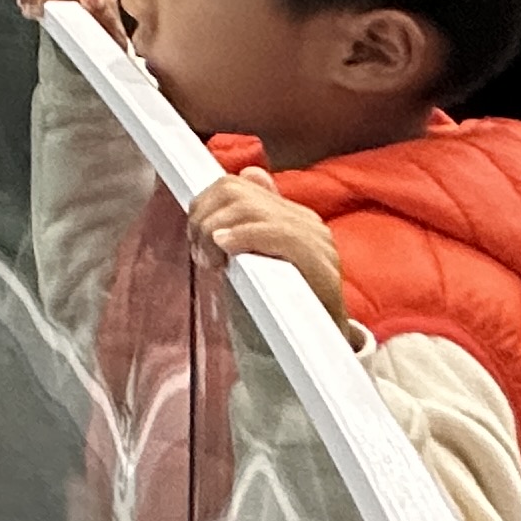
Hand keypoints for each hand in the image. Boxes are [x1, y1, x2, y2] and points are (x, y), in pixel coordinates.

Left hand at [191, 171, 343, 322]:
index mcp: (292, 216)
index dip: (205, 204)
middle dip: (205, 218)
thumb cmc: (286, 306)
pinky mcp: (321, 264)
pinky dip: (244, 237)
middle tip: (200, 252)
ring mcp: (316, 241)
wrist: (325, 346)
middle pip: (237, 193)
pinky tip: (225, 249)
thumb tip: (250, 174)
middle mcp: (306, 222)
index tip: (195, 235)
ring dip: (215, 231)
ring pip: (250, 209)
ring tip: (209, 260)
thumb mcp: (258, 260)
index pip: (237, 185)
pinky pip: (278, 234)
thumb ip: (248, 225)